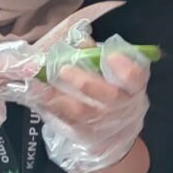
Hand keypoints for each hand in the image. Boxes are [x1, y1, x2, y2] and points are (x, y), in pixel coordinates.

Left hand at [21, 36, 150, 172]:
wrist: (116, 134)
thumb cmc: (115, 92)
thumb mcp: (115, 73)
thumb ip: (98, 55)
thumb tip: (78, 38)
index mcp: (133, 87)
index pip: (135, 78)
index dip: (125, 68)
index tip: (110, 55)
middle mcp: (122, 107)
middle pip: (109, 98)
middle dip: (86, 82)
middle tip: (64, 69)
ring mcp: (103, 124)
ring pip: (81, 112)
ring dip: (59, 96)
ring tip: (41, 82)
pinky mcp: (83, 134)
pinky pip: (64, 121)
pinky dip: (48, 107)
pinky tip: (36, 94)